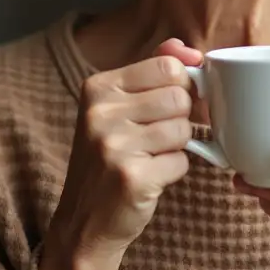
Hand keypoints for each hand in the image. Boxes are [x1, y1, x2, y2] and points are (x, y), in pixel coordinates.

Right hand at [40, 39, 200, 269]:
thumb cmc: (110, 159)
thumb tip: (186, 47)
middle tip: (155, 139)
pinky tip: (149, 178)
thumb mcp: (120, 109)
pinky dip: (173, 172)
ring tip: (149, 158)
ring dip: (176, 147)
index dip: (180, 87)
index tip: (166, 106)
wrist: (83, 222)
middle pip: (180, 97)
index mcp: (98, 87)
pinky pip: (182, 162)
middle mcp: (100, 113)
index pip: (168, 66)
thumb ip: (154, 71)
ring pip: (183, 129)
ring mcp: (113, 145)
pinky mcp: (130, 177)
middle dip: (178, 120)